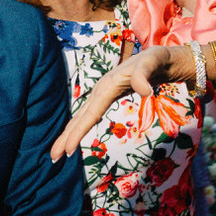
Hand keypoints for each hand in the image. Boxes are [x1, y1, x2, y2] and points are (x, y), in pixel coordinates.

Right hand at [50, 45, 191, 160]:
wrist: (162, 57)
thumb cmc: (158, 60)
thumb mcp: (153, 63)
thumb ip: (145, 74)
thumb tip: (144, 91)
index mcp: (107, 85)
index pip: (90, 113)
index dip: (78, 132)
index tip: (68, 150)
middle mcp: (101, 90)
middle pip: (79, 117)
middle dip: (65, 137)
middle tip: (53, 158)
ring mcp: (103, 94)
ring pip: (81, 117)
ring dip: (68, 134)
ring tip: (57, 152)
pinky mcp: (108, 98)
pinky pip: (89, 115)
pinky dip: (79, 127)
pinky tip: (75, 137)